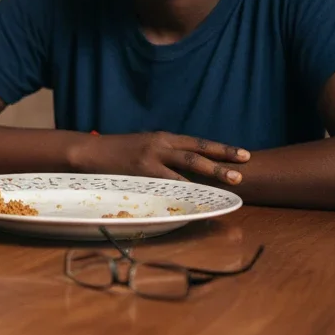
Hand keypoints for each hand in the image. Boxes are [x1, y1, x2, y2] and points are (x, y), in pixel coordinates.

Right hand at [73, 132, 249, 184]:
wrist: (91, 152)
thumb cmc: (118, 152)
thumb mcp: (145, 146)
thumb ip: (165, 154)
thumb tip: (186, 166)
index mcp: (163, 138)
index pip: (198, 143)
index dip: (221, 148)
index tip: (243, 154)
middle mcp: (160, 145)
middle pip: (198, 153)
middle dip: (223, 161)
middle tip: (244, 169)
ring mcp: (151, 159)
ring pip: (188, 166)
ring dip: (212, 174)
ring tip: (231, 183)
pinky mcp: (142, 172)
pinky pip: (168, 182)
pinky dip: (186, 190)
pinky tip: (200, 196)